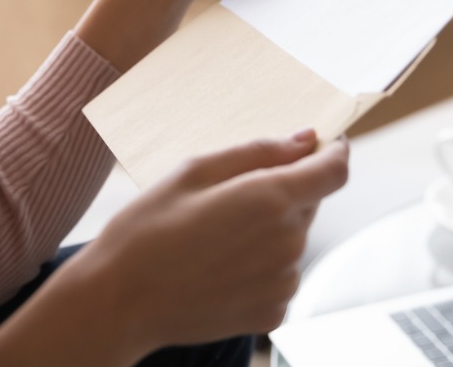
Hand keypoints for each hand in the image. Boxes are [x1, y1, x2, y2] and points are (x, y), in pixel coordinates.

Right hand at [0, 131, 347, 365]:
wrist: (118, 302)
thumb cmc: (147, 230)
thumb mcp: (194, 171)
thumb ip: (259, 152)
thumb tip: (306, 140)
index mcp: (272, 200)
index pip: (334, 170)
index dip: (333, 151)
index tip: (324, 144)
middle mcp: (288, 244)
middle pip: (309, 203)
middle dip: (283, 191)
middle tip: (228, 196)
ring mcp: (283, 283)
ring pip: (293, 240)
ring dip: (270, 231)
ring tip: (214, 237)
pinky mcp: (272, 313)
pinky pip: (280, 275)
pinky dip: (261, 266)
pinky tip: (218, 266)